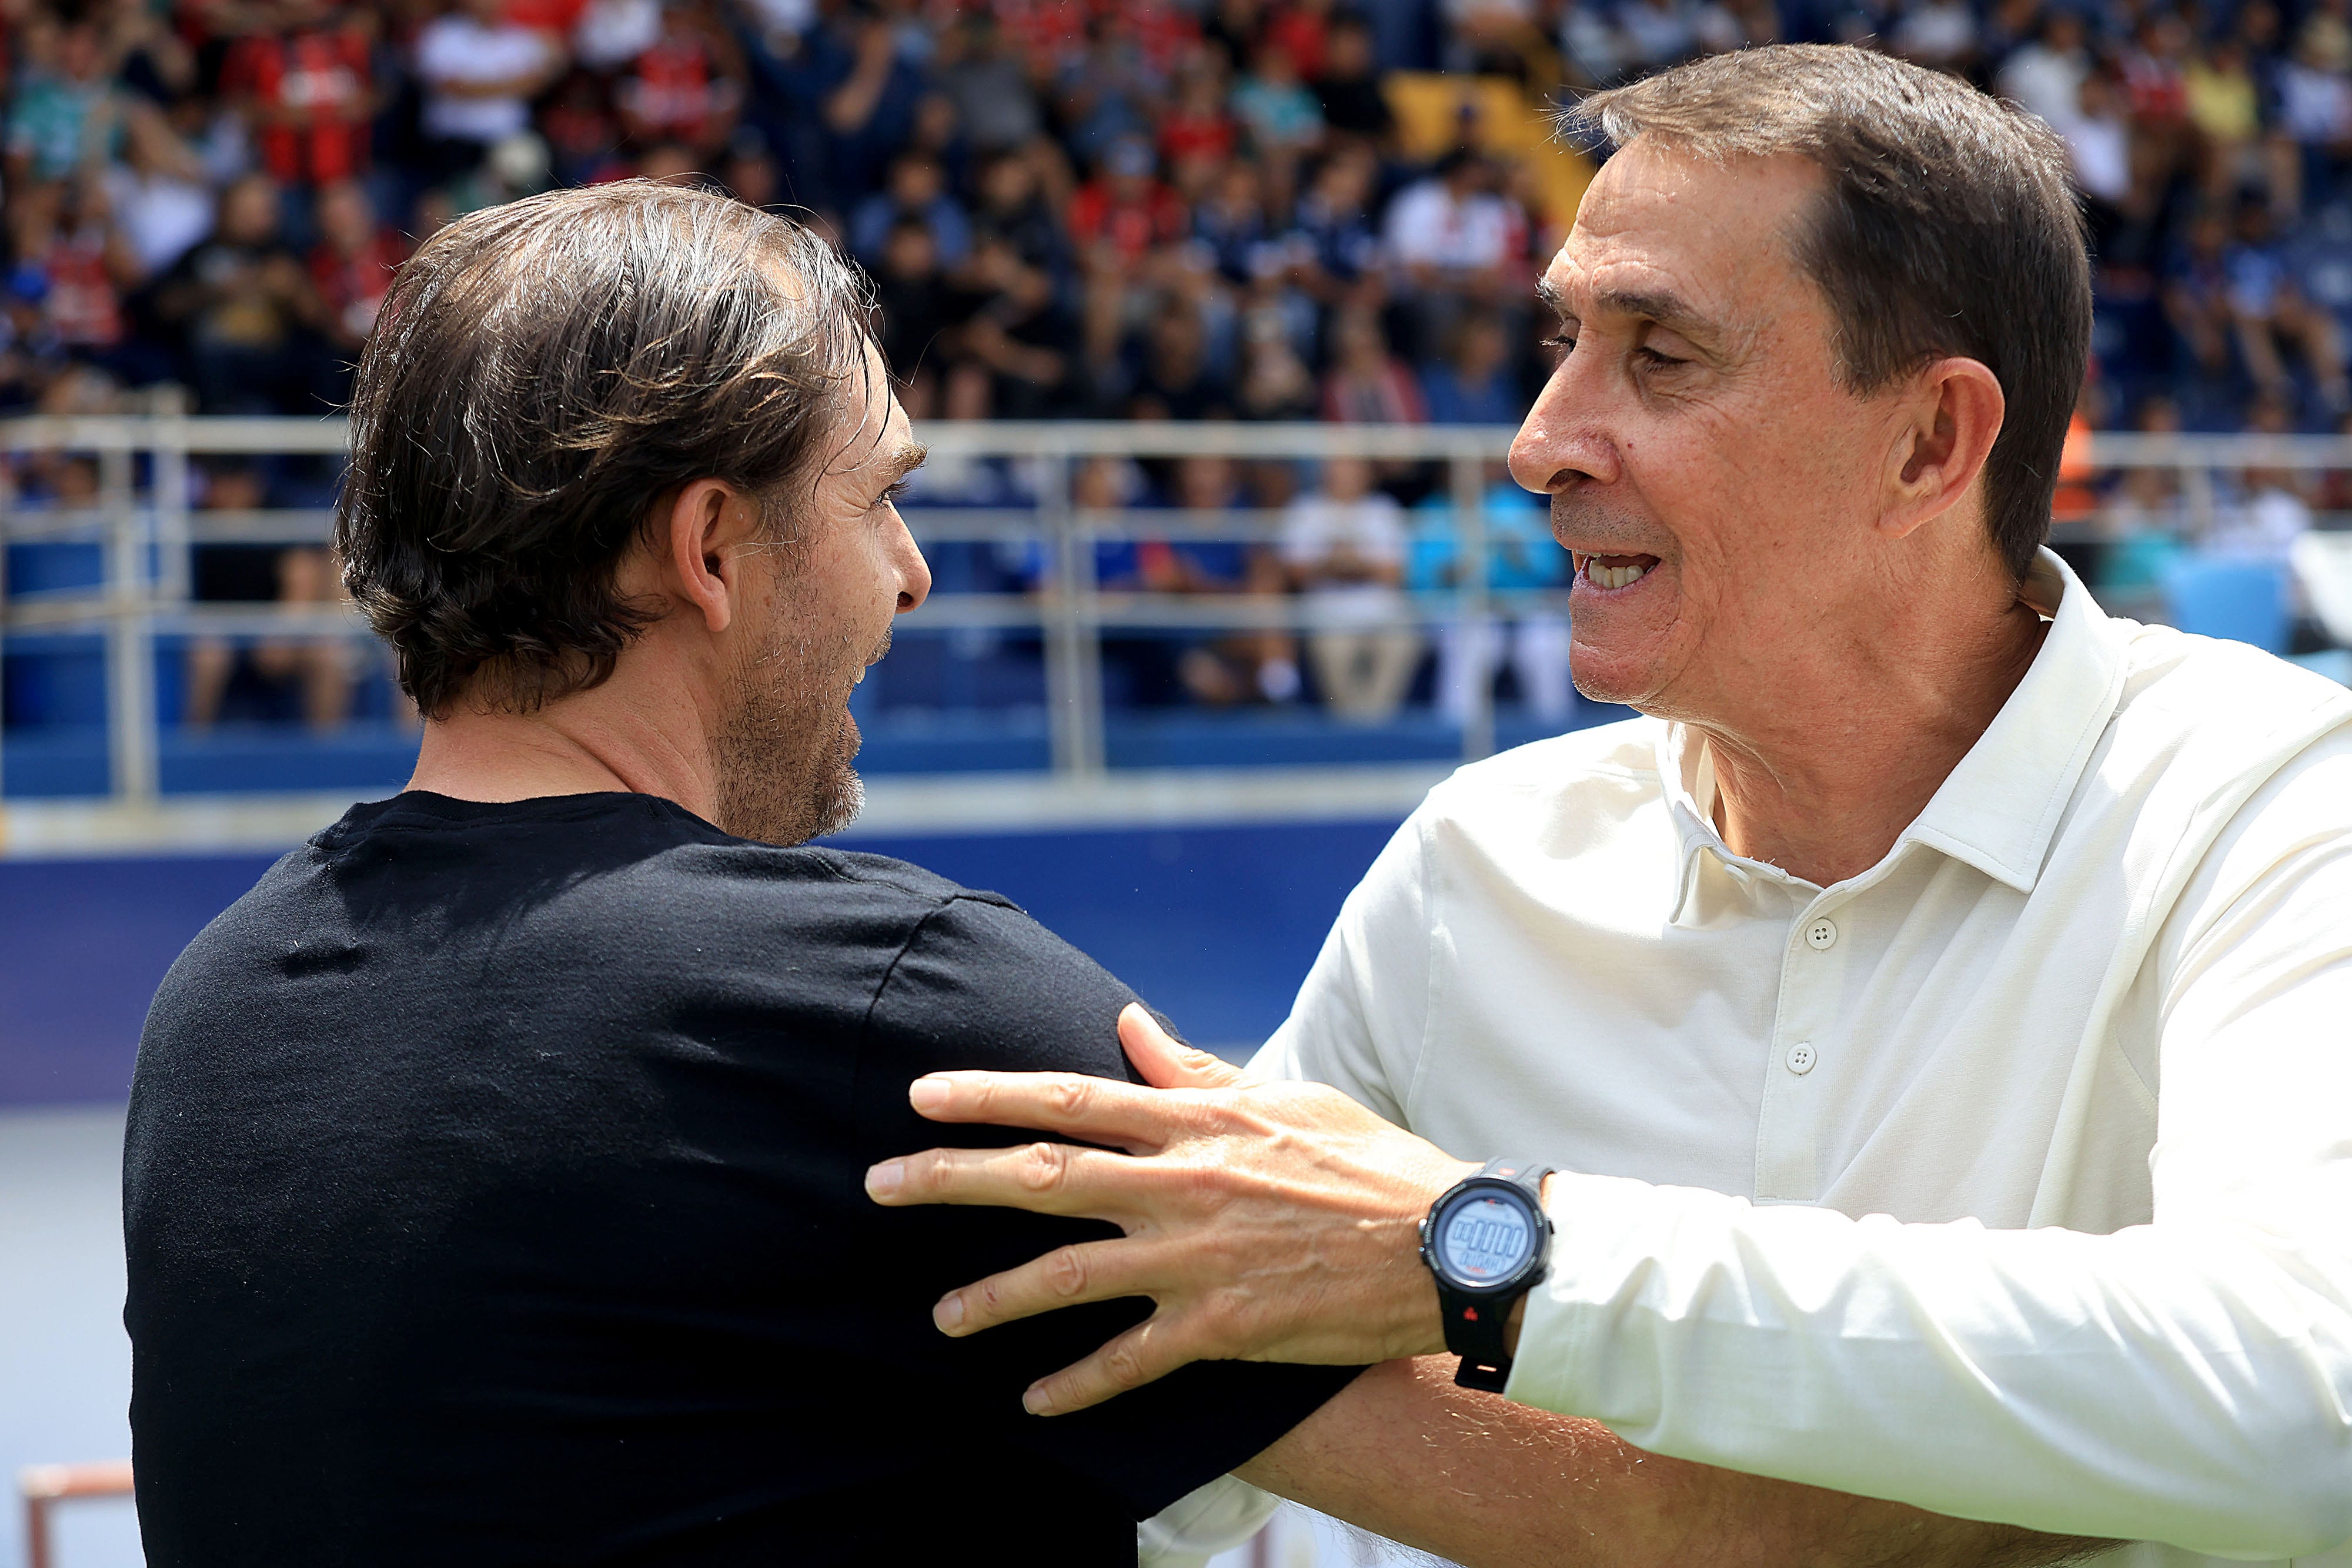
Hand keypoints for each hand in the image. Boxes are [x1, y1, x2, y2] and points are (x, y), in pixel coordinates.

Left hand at [864, 1004, 1476, 1414]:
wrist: (1445, 1243)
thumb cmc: (1368, 1163)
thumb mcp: (1286, 1096)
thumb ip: (1194, 1070)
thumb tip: (1130, 1025)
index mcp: (1195, 1120)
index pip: (1069, 1097)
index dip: (986, 1095)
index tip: (918, 1095)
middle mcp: (1182, 1182)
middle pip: (1042, 1176)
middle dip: (950, 1180)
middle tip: (877, 1185)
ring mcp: (1198, 1257)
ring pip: (1068, 1274)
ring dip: (994, 1297)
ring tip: (941, 1317)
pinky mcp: (1224, 1325)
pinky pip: (1131, 1359)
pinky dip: (1078, 1383)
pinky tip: (1032, 1399)